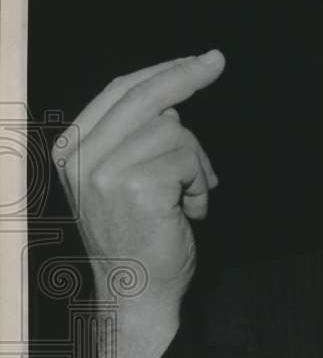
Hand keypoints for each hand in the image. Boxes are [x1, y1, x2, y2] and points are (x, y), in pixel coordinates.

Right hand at [53, 51, 225, 357]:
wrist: (134, 296)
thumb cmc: (137, 241)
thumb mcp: (120, 183)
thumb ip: (133, 141)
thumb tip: (172, 103)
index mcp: (72, 151)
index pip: (118, 92)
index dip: (160, 71)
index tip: (195, 61)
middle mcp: (81, 157)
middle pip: (144, 96)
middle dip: (186, 75)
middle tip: (217, 62)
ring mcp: (105, 171)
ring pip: (174, 130)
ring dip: (195, 164)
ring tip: (188, 198)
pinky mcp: (137, 186)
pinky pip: (187, 158)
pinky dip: (200, 185)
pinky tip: (189, 212)